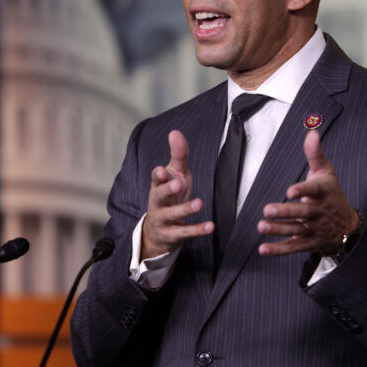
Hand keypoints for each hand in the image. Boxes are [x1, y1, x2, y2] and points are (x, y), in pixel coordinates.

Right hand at [141, 130, 213, 259]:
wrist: (158, 231)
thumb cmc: (170, 196)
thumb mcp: (176, 174)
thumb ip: (179, 155)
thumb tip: (175, 132)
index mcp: (158, 186)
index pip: (156, 179)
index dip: (159, 175)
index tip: (163, 169)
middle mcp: (158, 202)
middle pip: (159, 196)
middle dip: (167, 189)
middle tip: (179, 183)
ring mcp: (163, 219)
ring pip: (172, 215)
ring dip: (185, 209)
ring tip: (199, 203)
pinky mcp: (172, 234)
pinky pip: (185, 232)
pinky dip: (198, 229)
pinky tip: (211, 226)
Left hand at [257, 130, 358, 255]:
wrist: (348, 227)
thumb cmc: (332, 194)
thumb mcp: (327, 172)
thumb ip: (316, 154)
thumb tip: (312, 132)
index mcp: (324, 192)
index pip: (315, 191)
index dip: (303, 190)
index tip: (290, 191)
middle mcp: (320, 212)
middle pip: (303, 213)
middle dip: (286, 212)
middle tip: (267, 209)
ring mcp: (315, 229)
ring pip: (296, 230)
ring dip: (278, 230)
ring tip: (261, 226)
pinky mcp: (309, 243)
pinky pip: (293, 247)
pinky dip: (279, 250)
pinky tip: (263, 249)